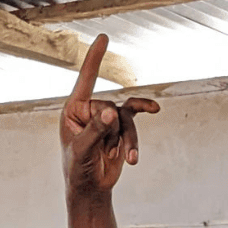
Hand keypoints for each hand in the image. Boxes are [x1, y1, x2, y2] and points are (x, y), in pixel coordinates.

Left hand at [60, 35, 157, 197]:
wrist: (91, 190)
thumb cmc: (78, 170)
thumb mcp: (82, 150)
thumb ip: (96, 130)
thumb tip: (112, 111)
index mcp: (73, 110)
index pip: (85, 80)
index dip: (95, 58)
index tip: (104, 37)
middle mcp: (89, 109)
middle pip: (110, 106)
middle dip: (111, 131)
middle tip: (102, 151)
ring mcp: (106, 118)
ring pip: (126, 117)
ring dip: (128, 139)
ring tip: (130, 159)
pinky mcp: (119, 128)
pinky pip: (134, 118)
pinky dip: (141, 122)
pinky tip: (155, 109)